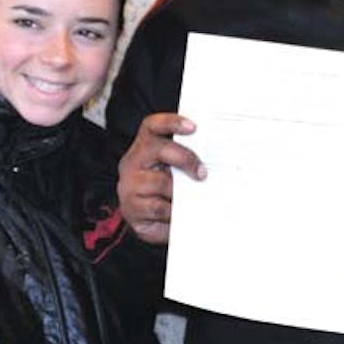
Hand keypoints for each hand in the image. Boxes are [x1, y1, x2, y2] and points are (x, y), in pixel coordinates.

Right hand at [117, 113, 204, 244]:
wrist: (147, 221)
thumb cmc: (165, 189)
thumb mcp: (174, 171)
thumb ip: (187, 161)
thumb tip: (214, 160)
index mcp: (145, 146)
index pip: (153, 126)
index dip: (172, 123)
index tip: (193, 127)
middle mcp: (133, 162)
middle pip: (159, 149)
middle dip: (186, 159)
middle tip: (202, 173)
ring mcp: (129, 185)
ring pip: (160, 182)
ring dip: (180, 191)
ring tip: (191, 198)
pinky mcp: (131, 208)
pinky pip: (158, 208)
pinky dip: (173, 211)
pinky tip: (179, 213)